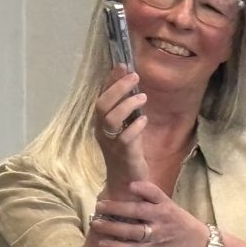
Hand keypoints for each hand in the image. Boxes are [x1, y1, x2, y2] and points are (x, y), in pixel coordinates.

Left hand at [90, 180, 208, 246]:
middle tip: (100, 205)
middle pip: (138, 211)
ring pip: (132, 231)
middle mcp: (162, 218)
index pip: (155, 193)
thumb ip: (152, 201)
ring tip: (95, 223)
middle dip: (117, 208)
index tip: (128, 184)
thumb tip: (128, 189)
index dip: (142, 188)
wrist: (198, 246)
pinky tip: (102, 243)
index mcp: (166, 205)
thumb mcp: (171, 208)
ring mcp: (157, 234)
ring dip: (112, 228)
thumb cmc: (180, 223)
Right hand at [94, 65, 148, 191]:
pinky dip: (135, 126)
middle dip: (118, 88)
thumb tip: (131, 82)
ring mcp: (112, 143)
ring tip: (143, 97)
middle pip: (102, 105)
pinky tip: (144, 120)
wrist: (126, 181)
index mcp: (101, 122)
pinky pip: (126, 138)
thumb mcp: (126, 126)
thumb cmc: (127, 151)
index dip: (111, 80)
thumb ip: (126, 107)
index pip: (102, 96)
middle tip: (135, 76)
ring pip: (112, 119)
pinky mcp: (124, 154)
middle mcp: (103, 131)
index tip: (122, 65)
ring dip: (128, 104)